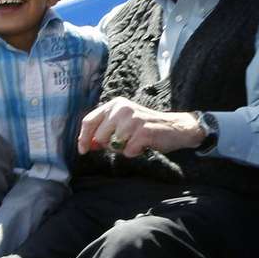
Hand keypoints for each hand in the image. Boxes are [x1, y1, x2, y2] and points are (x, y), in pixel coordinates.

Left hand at [77, 97, 203, 157]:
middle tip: (124, 141)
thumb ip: (105, 130)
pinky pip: (128, 151)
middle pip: (99, 136)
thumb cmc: (146, 127)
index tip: (83, 150)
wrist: (175, 127)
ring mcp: (132, 119)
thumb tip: (86, 144)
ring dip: (124, 149)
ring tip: (136, 141)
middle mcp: (122, 108)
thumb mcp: (123, 123)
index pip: (89, 120)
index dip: (83, 137)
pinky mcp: (143, 131)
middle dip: (109, 145)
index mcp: (115, 104)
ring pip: (113, 145)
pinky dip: (134, 152)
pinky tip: (144, 145)